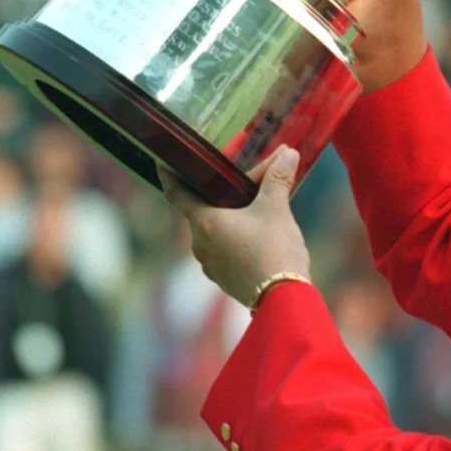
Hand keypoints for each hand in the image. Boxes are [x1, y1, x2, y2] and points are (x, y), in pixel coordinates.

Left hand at [158, 146, 312, 308]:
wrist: (283, 298)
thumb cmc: (274, 249)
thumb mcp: (277, 208)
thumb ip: (278, 178)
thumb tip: (288, 153)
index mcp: (205, 222)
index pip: (177, 194)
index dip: (170, 177)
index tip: (162, 165)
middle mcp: (200, 244)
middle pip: (203, 211)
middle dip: (220, 194)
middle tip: (240, 180)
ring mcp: (211, 265)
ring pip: (215, 232)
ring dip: (230, 217)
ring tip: (254, 206)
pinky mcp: (225, 279)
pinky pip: (224, 250)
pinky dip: (235, 237)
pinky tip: (257, 233)